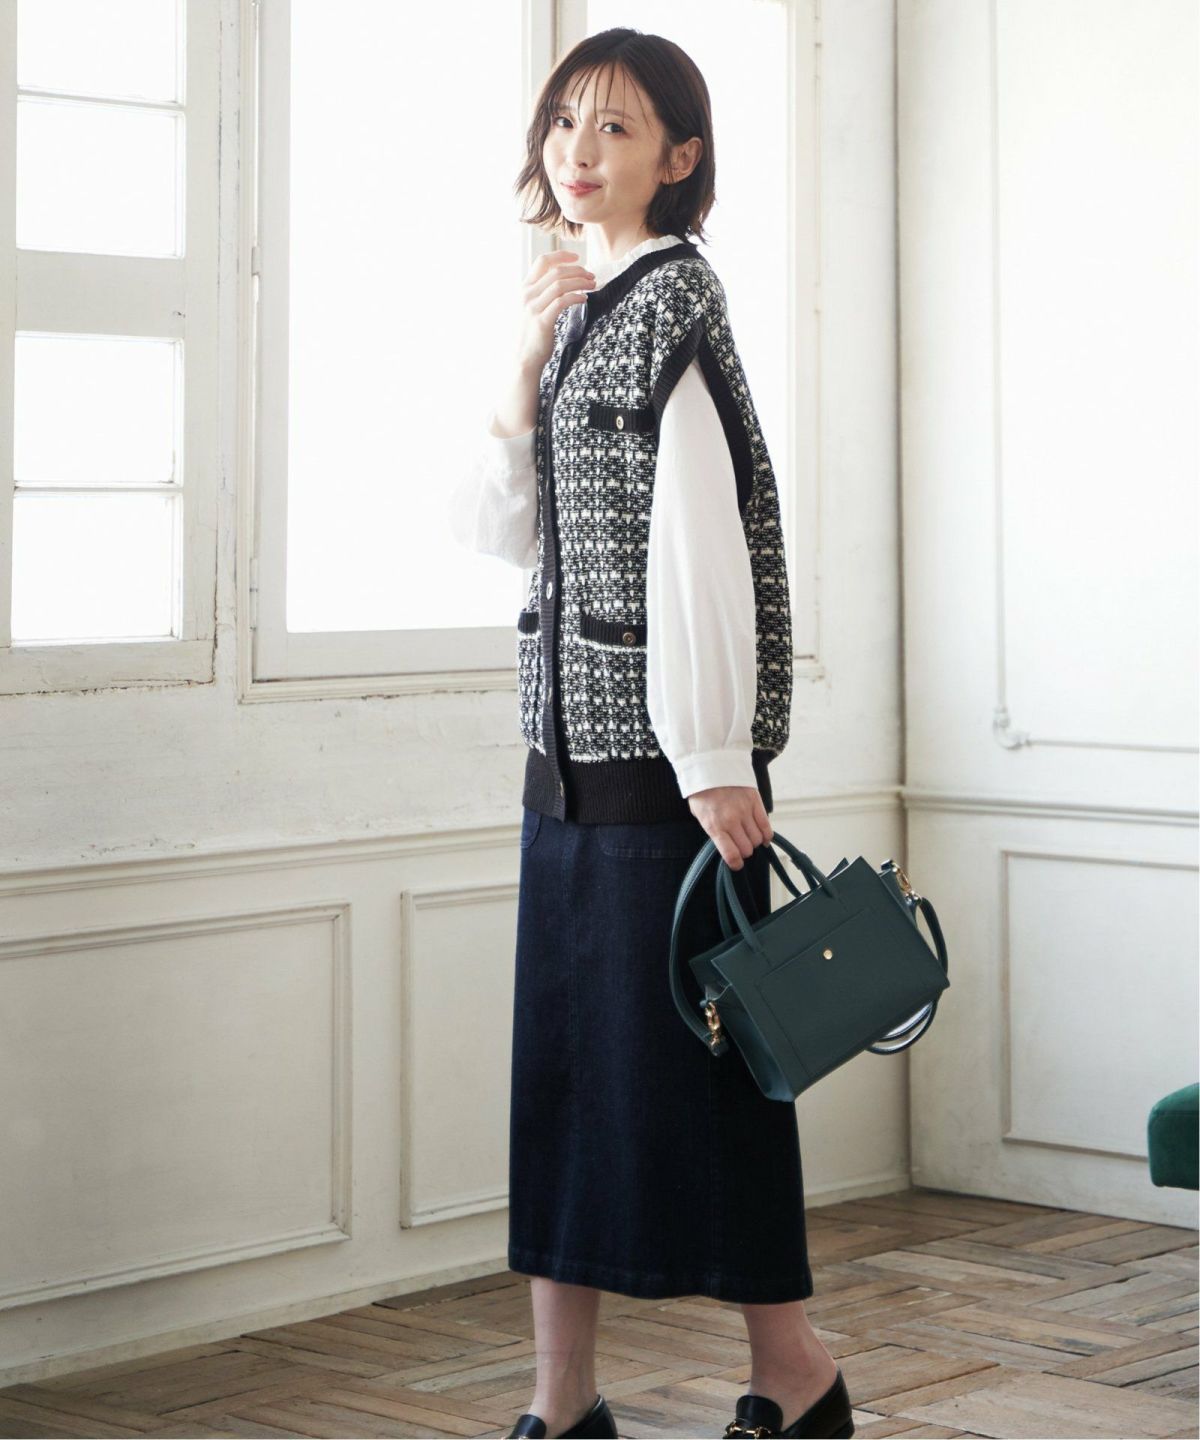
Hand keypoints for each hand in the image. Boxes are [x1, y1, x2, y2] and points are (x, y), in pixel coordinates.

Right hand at [513, 249, 596, 373]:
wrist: (524, 358)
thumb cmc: (533, 334)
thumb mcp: (533, 307)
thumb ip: (543, 293)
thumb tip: (562, 280)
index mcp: (525, 288)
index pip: (543, 261)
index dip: (561, 256)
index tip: (577, 257)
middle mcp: (527, 294)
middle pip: (556, 271)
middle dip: (577, 270)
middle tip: (591, 276)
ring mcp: (533, 307)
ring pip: (560, 284)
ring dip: (580, 282)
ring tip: (592, 285)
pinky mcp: (542, 321)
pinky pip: (562, 301)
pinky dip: (576, 297)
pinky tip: (584, 299)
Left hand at [687, 785, 772, 870]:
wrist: (710, 766)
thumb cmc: (702, 792)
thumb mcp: (699, 815)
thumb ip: (713, 831)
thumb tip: (726, 845)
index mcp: (715, 826)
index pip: (731, 854)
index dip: (735, 863)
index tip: (736, 864)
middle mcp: (731, 820)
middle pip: (747, 848)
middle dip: (744, 851)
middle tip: (741, 846)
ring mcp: (745, 811)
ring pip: (757, 838)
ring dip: (754, 842)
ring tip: (749, 838)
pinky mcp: (755, 802)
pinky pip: (766, 825)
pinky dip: (766, 835)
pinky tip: (763, 837)